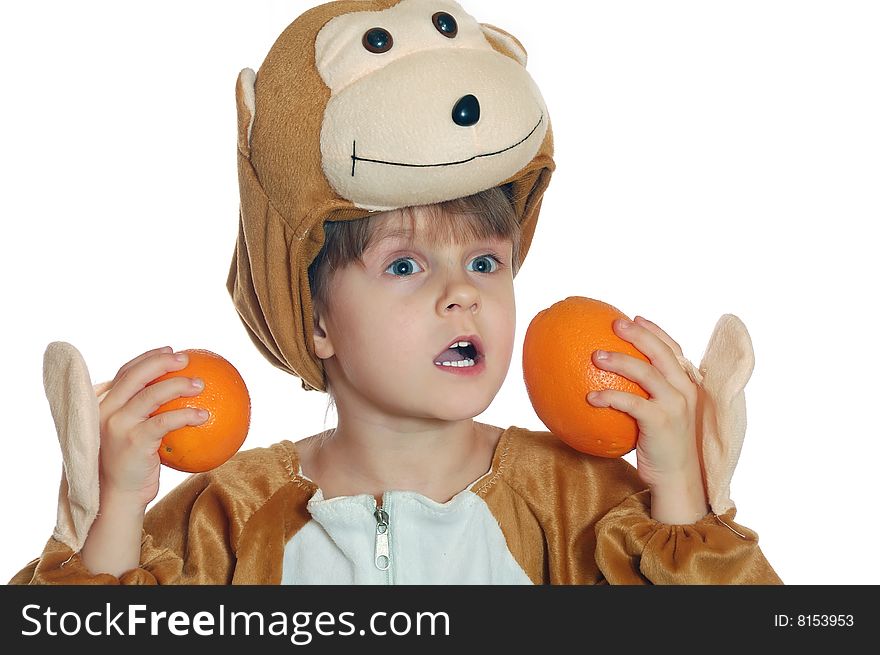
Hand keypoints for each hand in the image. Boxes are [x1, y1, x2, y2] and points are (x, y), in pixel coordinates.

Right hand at [97, 346, 207, 509]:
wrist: (117, 496)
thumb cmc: (130, 465)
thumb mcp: (131, 434)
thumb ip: (143, 414)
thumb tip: (179, 395)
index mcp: (103, 404)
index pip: (125, 372)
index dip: (147, 358)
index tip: (170, 350)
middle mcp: (105, 410)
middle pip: (135, 375)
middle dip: (161, 361)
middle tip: (186, 359)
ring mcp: (117, 425)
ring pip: (151, 394)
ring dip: (179, 385)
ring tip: (201, 384)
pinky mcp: (133, 441)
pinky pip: (165, 421)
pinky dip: (186, 415)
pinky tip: (204, 416)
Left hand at [586, 316, 707, 522]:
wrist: (678, 480)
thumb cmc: (662, 449)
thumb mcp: (661, 418)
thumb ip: (647, 398)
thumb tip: (610, 382)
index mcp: (688, 386)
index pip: (674, 350)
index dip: (655, 331)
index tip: (635, 317)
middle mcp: (685, 391)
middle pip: (662, 353)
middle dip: (638, 334)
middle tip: (614, 324)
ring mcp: (675, 406)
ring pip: (647, 373)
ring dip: (620, 360)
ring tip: (595, 355)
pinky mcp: (661, 422)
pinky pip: (631, 403)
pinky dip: (610, 396)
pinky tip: (590, 397)